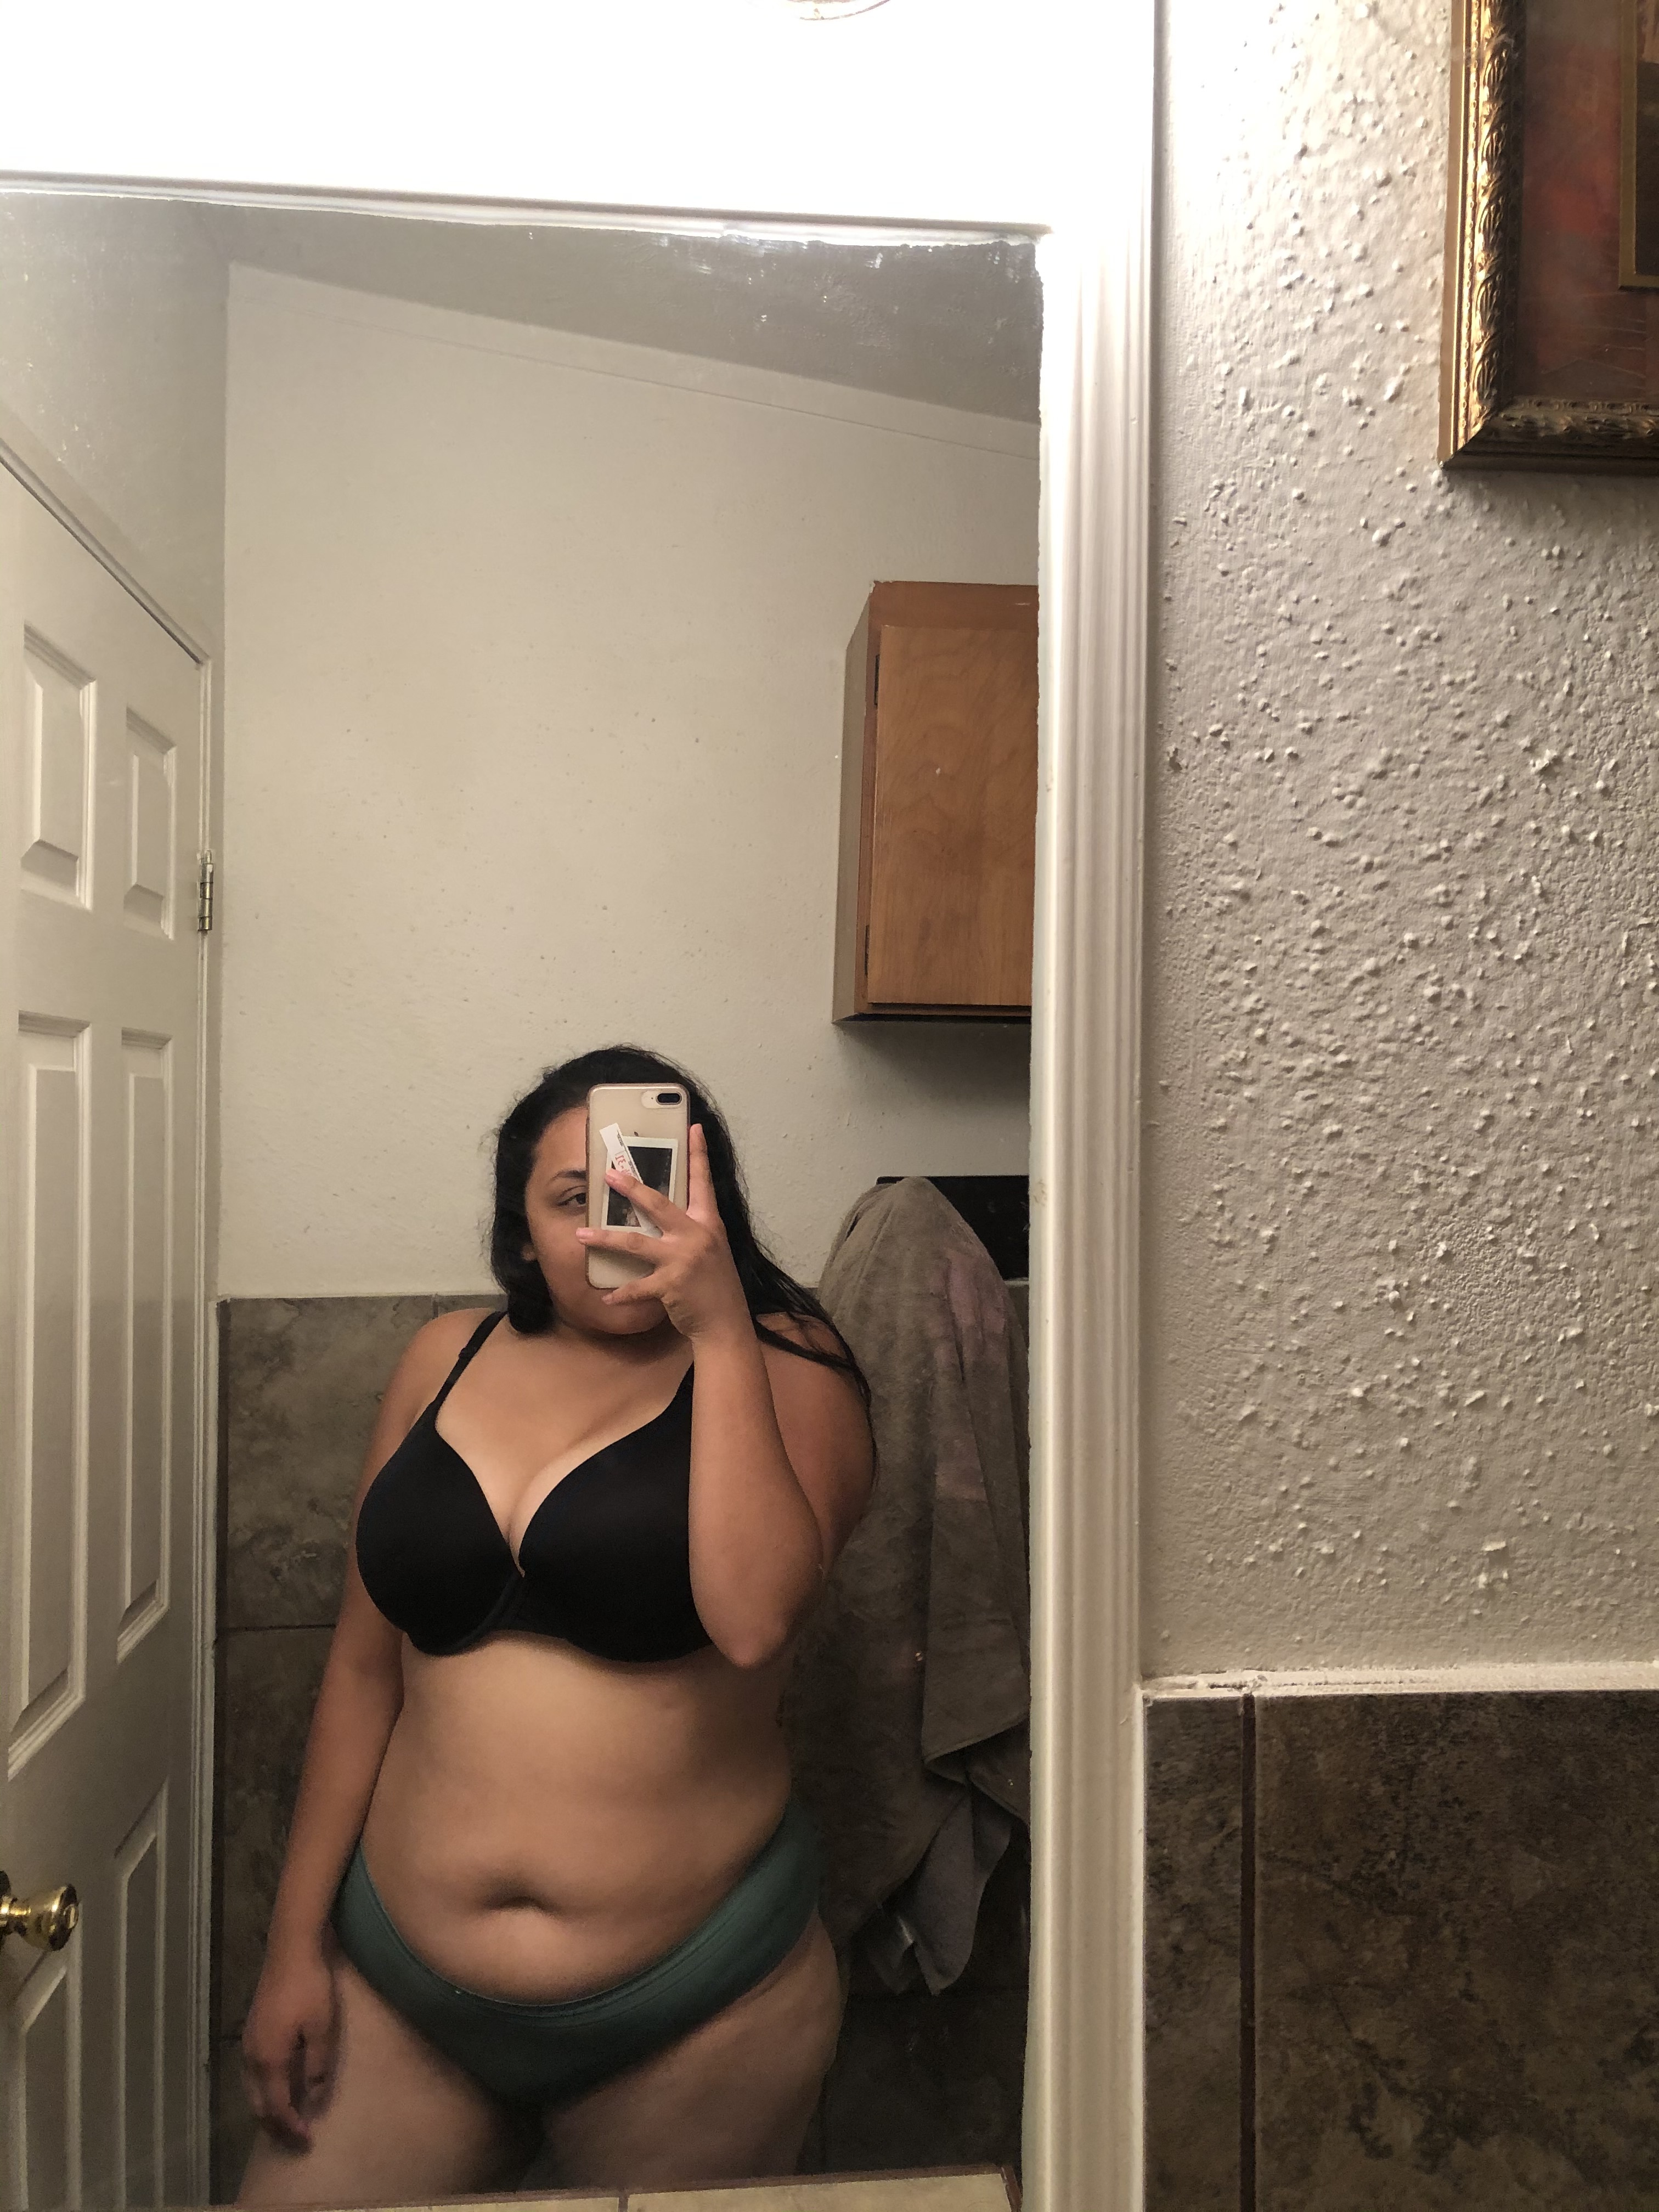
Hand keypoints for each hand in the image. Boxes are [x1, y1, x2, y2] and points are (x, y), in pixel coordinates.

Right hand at [240, 1938, 338, 2147]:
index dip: (291, 2127)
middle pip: (259, 2105)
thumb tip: (313, 2102)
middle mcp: (251, 2057)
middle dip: (276, 2126)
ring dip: (268, 2109)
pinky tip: (278, 2087)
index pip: (277, 2108)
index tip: (307, 2141)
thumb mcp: (322, 2029)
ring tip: (288, 2119)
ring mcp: (248, 2043)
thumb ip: (317, 2068)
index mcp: (269, 2061)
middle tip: (297, 2138)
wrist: (291, 1950)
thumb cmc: (310, 1988)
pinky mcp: (251, 2031)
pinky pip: (252, 2075)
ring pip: (252, 2091)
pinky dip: (264, 2091)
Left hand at [578, 1123, 750, 1342]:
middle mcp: (696, 1236)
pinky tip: (606, 1297)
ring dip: (605, 1238)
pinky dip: (620, 1294)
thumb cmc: (716, 1286)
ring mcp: (683, 1259)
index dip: (698, 1154)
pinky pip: (636, 1286)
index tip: (693, 1127)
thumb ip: (692, 1230)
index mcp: (709, 1224)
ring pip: (635, 1243)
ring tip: (581, 1234)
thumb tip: (666, 1215)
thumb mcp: (711, 1250)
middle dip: (631, 1187)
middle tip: (609, 1173)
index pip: (702, 1182)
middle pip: (658, 1204)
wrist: (725, 1323)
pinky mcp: (670, 1284)